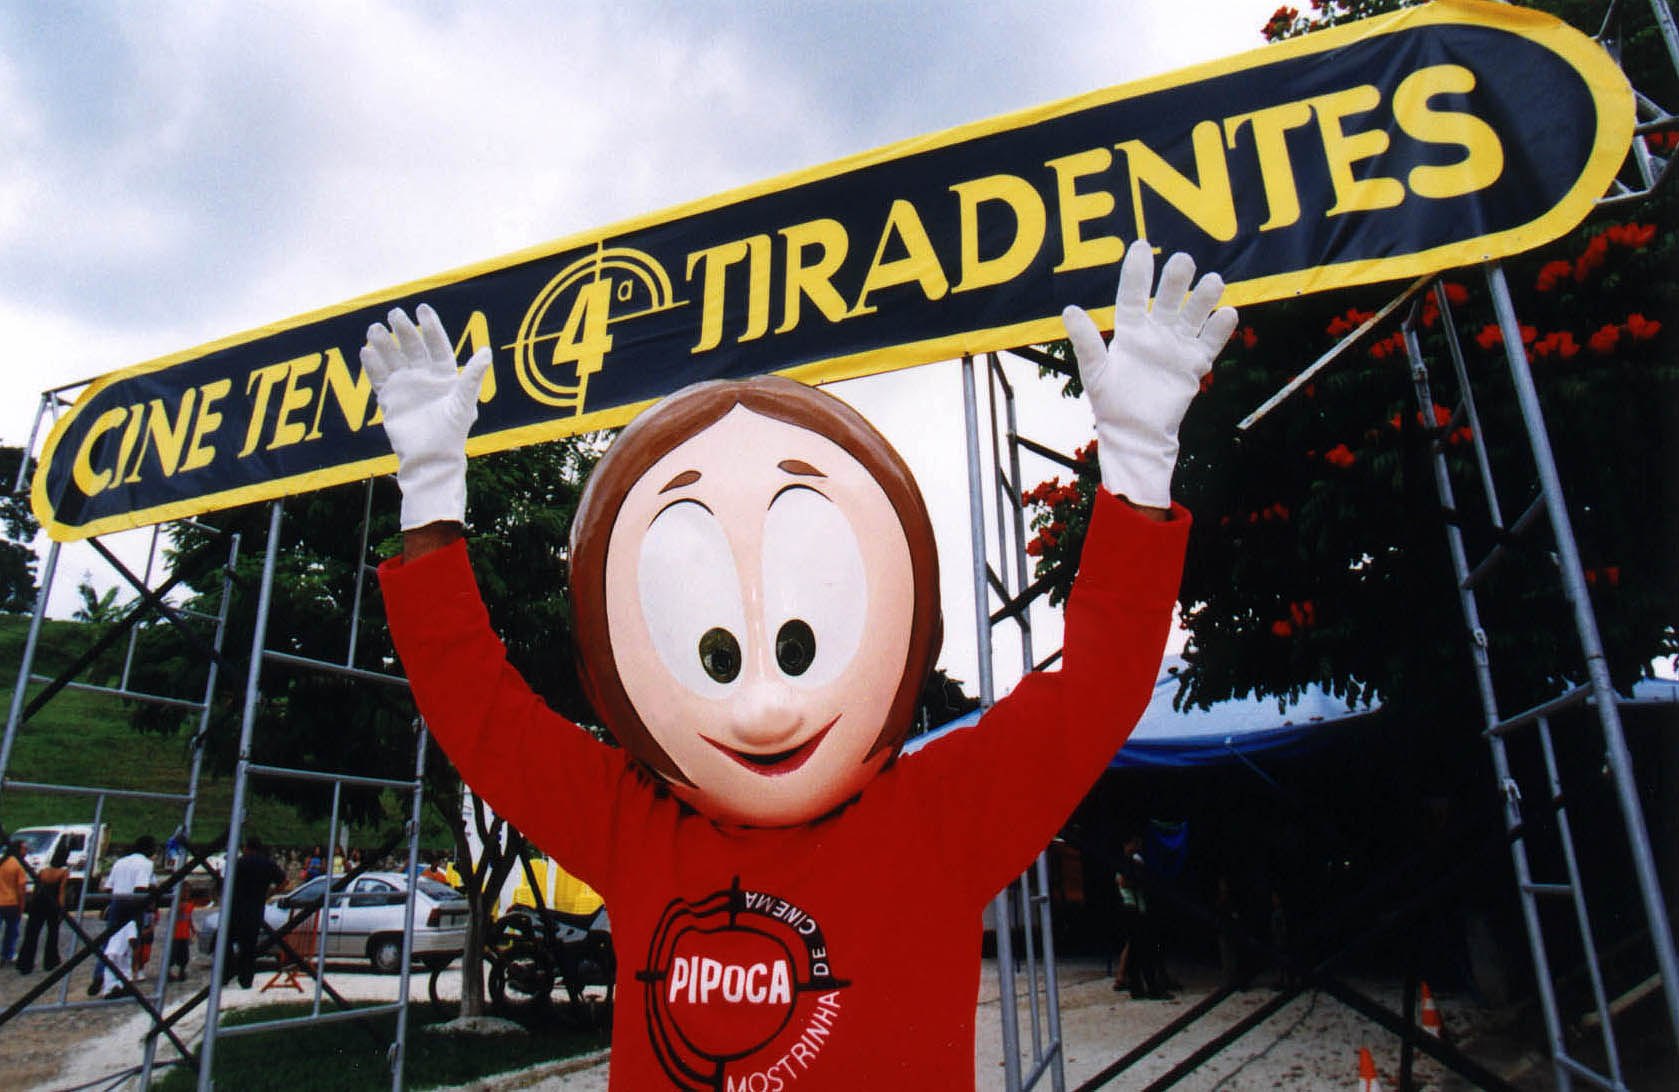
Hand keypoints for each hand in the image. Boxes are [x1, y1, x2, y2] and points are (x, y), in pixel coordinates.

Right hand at [361, 304, 491, 530]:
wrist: (431, 458)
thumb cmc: (453, 432)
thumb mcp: (464, 402)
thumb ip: (473, 376)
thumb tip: (487, 350)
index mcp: (445, 374)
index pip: (437, 344)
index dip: (430, 326)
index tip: (422, 308)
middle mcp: (425, 377)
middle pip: (412, 347)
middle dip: (403, 330)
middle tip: (394, 314)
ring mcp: (406, 386)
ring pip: (393, 358)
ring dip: (384, 344)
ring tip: (374, 329)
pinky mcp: (390, 399)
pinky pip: (379, 377)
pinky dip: (372, 365)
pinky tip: (365, 351)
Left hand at [1061, 240, 1236, 508]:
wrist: (1136, 435)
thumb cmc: (1111, 404)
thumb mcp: (1095, 372)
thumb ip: (1086, 342)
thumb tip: (1069, 309)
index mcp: (1130, 330)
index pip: (1134, 295)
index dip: (1138, 272)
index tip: (1142, 245)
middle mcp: (1156, 332)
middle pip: (1169, 299)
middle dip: (1177, 281)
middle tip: (1184, 260)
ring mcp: (1177, 346)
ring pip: (1193, 315)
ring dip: (1204, 298)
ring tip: (1214, 281)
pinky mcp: (1195, 364)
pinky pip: (1210, 342)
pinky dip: (1219, 329)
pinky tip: (1228, 313)